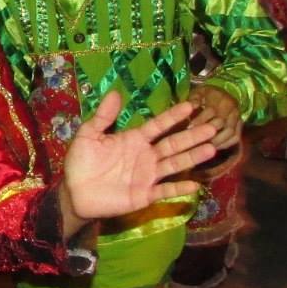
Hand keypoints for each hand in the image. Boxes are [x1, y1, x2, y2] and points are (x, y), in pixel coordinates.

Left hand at [56, 92, 216, 227]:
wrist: (74, 192)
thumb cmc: (81, 162)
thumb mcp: (88, 135)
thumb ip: (103, 116)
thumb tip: (115, 92)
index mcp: (135, 139)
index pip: (158, 125)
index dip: (173, 116)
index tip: (190, 105)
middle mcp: (146, 155)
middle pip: (173, 144)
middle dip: (192, 136)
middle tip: (212, 127)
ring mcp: (147, 175)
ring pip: (174, 164)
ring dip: (192, 157)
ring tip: (211, 149)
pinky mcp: (144, 195)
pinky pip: (165, 191)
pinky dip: (178, 188)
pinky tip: (194, 185)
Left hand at [184, 86, 241, 151]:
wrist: (224, 93)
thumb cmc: (206, 95)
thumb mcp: (199, 92)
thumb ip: (194, 99)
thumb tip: (191, 105)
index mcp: (219, 98)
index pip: (210, 111)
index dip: (200, 120)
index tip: (188, 128)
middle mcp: (231, 108)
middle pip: (221, 123)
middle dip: (208, 133)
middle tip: (195, 141)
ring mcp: (237, 118)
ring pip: (230, 132)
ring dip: (217, 141)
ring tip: (203, 148)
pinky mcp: (240, 126)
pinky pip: (235, 138)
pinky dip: (225, 144)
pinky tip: (213, 148)